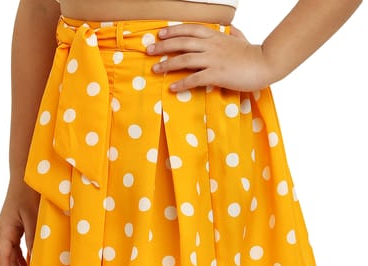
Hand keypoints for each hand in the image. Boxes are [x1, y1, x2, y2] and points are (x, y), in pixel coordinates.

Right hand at [0, 182, 39, 265]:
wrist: (27, 170)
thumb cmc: (30, 192)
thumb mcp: (34, 218)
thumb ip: (35, 239)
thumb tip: (36, 261)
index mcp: (5, 229)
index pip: (3, 256)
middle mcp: (4, 230)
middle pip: (7, 258)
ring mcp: (10, 227)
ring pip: (12, 253)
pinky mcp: (17, 223)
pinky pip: (18, 246)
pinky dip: (23, 258)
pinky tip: (30, 265)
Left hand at [146, 23, 272, 92]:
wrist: (265, 63)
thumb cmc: (253, 54)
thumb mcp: (241, 40)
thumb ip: (233, 34)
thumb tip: (232, 29)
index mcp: (215, 36)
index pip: (190, 29)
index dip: (173, 31)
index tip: (160, 34)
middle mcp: (211, 45)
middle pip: (182, 42)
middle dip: (163, 46)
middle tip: (149, 51)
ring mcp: (213, 59)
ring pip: (185, 59)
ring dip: (167, 64)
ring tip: (155, 70)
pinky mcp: (216, 74)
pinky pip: (195, 79)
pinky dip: (182, 83)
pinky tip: (172, 88)